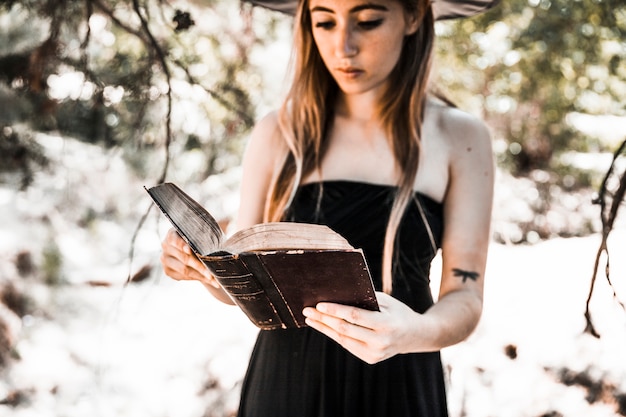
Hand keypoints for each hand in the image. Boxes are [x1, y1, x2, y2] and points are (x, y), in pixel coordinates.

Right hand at [160, 228, 218, 287]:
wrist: (195, 248)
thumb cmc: (201, 239)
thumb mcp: (202, 234)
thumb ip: (205, 236)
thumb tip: (220, 238)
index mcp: (172, 233)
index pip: (174, 239)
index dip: (181, 244)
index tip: (189, 250)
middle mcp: (166, 245)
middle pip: (184, 258)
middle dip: (200, 266)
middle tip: (212, 273)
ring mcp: (165, 259)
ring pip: (184, 270)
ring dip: (201, 275)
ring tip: (214, 279)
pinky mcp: (168, 270)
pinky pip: (183, 277)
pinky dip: (198, 278)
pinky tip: (209, 280)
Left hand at [302, 291, 423, 363]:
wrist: (415, 335)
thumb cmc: (397, 312)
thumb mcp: (386, 301)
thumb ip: (364, 299)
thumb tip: (337, 294)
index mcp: (386, 324)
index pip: (355, 316)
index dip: (335, 311)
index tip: (319, 305)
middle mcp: (380, 342)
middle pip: (345, 329)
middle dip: (324, 319)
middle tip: (307, 310)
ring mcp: (375, 353)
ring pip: (343, 339)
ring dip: (324, 328)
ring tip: (310, 318)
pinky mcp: (370, 358)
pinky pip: (348, 345)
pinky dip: (334, 335)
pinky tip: (323, 326)